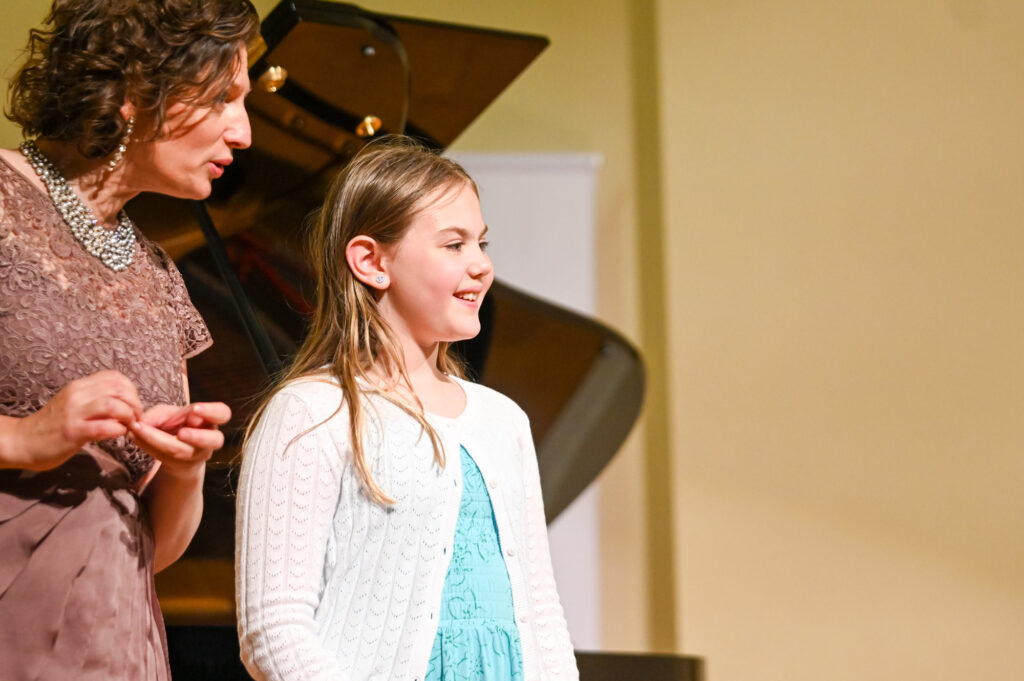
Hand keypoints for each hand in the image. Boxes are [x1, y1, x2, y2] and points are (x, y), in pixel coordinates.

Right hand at [7, 370, 142, 470]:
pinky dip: (118, 430)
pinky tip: (118, 434)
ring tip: (130, 425)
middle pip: (119, 388)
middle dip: (135, 403)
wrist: (23, 441)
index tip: (133, 404)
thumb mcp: (75, 404)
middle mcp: (77, 394)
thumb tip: (125, 402)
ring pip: (113, 404)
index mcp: (79, 386)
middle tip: (137, 417)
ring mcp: (74, 413)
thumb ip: (96, 399)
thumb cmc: (52, 426)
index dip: (132, 390)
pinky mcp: (72, 432)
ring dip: (129, 415)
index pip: (115, 377)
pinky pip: (104, 427)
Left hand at [129, 402, 231, 477]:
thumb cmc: (175, 425)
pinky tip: (133, 434)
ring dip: (162, 442)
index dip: (211, 411)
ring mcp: (194, 455)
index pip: (222, 413)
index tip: (195, 409)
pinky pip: (162, 455)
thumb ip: (159, 414)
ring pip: (183, 452)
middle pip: (214, 440)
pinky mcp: (177, 464)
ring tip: (142, 432)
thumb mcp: (170, 413)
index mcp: (210, 420)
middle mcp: (208, 440)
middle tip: (181, 433)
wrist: (173, 450)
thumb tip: (141, 421)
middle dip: (198, 436)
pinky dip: (145, 443)